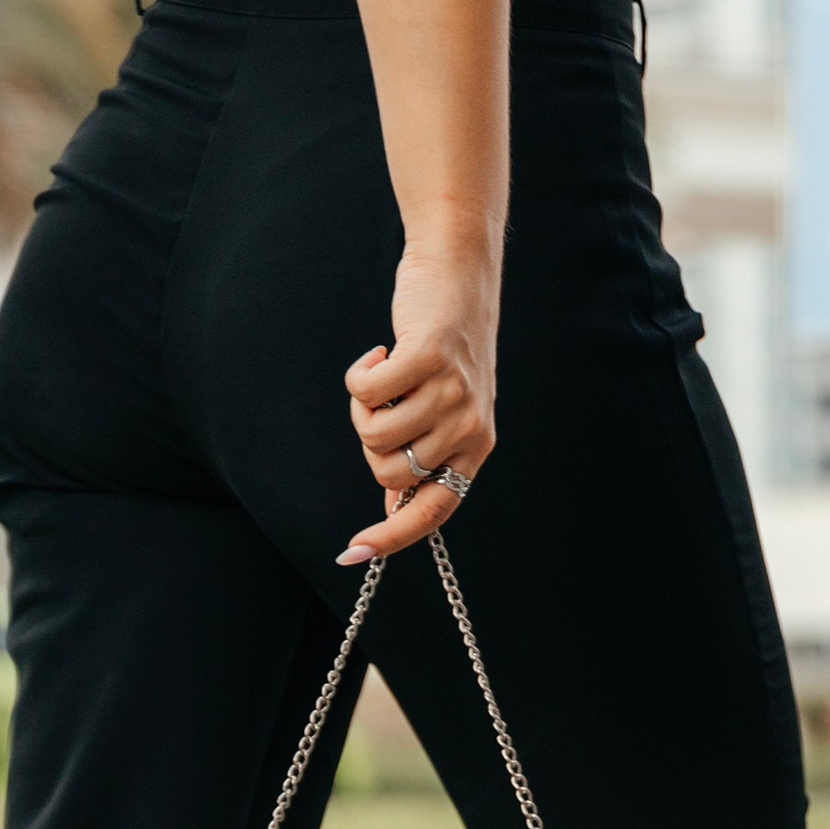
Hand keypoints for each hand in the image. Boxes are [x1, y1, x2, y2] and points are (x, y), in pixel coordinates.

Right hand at [339, 234, 498, 562]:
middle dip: (368, 443)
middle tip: (383, 404)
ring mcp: (452, 394)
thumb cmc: (444, 347)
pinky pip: (366, 391)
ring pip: (373, 434)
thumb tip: (392, 509)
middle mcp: (470, 427)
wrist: (458, 275)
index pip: (434, 511)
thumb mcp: (446, 409)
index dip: (393, 536)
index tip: (353, 553)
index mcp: (476, 448)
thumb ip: (423, 456)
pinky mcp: (428, 359)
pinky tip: (380, 350)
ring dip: (361, 404)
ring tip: (384, 374)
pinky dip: (359, 373)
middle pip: (390, 473)